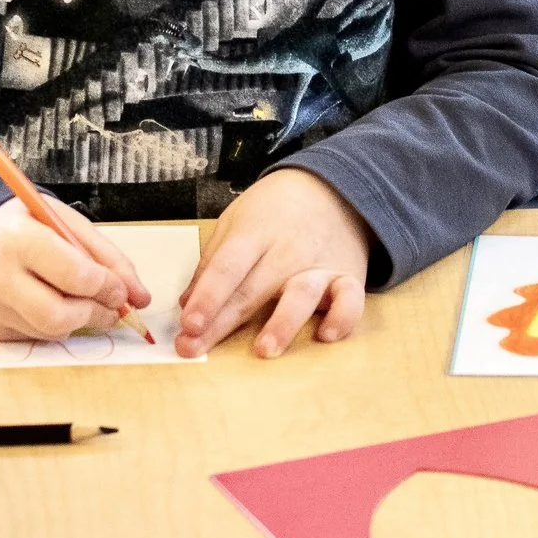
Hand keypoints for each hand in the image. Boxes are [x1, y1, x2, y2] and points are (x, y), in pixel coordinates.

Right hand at [0, 194, 150, 341]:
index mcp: (18, 238)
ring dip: (80, 322)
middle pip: (58, 315)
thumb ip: (106, 256)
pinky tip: (54, 302)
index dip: (106, 286)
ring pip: (50, 332)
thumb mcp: (67, 223)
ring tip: (85, 301)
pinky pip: (37, 337)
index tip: (122, 290)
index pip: (73, 274)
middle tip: (113, 308)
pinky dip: (57, 326)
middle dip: (96, 314)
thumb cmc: (29, 227)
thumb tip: (140, 297)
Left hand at [174, 168, 370, 359]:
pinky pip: (351, 299)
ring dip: (283, 324)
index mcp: (254, 233)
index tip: (187, 325)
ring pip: (302, 295)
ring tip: (264, 350)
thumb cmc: (274, 210)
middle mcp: (287, 251)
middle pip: (252, 290)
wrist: (332, 186)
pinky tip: (326, 335)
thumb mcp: (236, 221)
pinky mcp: (348, 277)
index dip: (207, 297)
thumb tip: (186, 304)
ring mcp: (319, 264)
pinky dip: (342, 317)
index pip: (226, 268)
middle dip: (222, 323)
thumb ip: (212, 262)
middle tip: (194, 350)